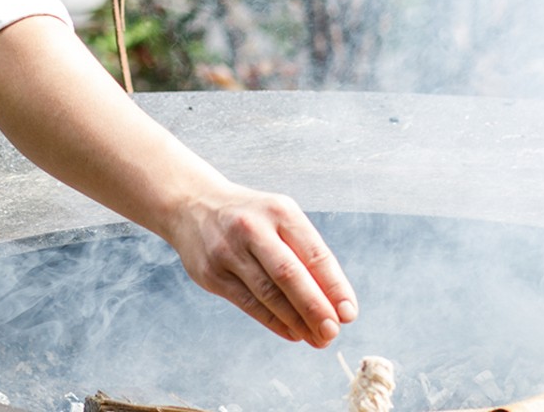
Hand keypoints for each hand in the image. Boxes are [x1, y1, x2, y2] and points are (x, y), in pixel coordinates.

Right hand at [164, 184, 358, 346]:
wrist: (194, 205)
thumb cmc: (252, 218)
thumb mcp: (281, 219)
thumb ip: (306, 254)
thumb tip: (336, 303)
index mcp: (280, 211)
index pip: (314, 253)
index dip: (334, 286)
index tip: (349, 313)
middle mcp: (253, 228)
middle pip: (289, 275)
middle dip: (315, 308)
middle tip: (332, 332)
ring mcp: (228, 251)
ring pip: (268, 293)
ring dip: (296, 321)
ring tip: (316, 338)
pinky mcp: (212, 273)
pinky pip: (248, 304)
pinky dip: (273, 322)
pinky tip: (292, 333)